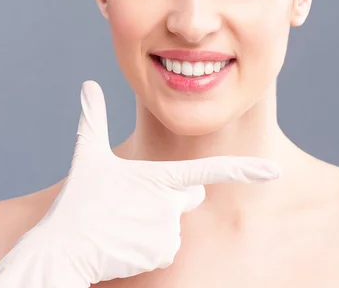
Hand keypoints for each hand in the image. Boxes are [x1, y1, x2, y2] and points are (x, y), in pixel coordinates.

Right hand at [0, 80, 281, 286]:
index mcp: (158, 176)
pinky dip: (150, 244)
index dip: (244, 169)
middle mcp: (170, 204)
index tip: (273, 171)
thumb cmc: (78, 201)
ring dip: (155, 221)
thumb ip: (92, 117)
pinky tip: (126, 241)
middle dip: (171, 195)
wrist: (64, 250)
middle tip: (133, 200)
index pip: (210, 170)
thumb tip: (87, 84)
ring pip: (175, 221)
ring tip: (123, 222)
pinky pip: (168, 246)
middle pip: (189, 195)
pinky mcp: (163, 254)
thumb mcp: (87, 155)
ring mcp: (168, 231)